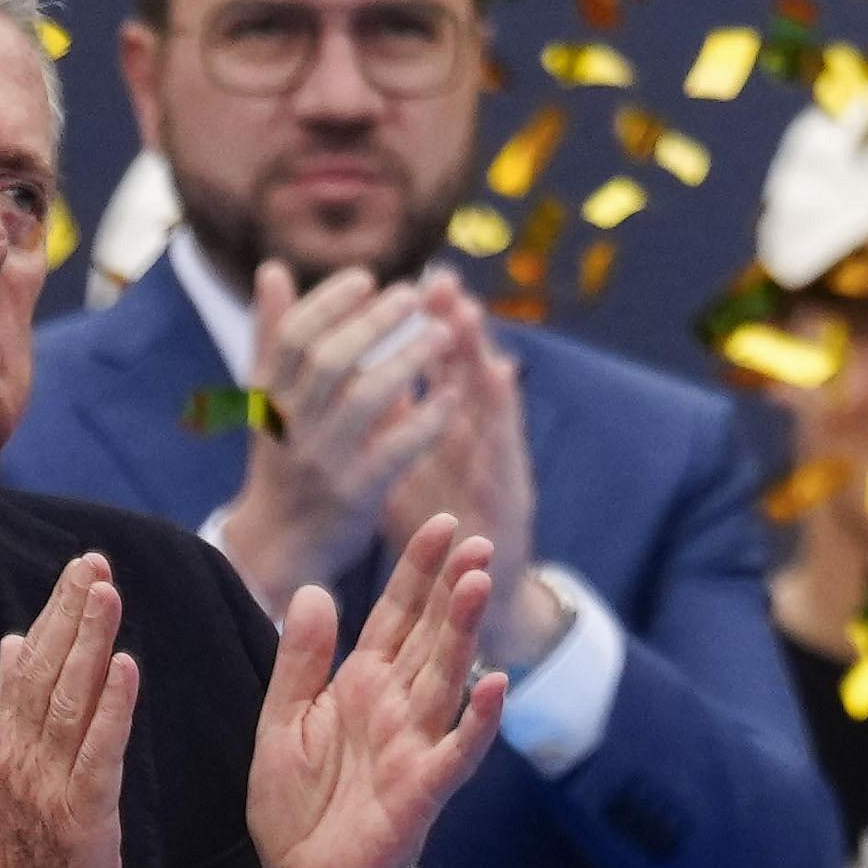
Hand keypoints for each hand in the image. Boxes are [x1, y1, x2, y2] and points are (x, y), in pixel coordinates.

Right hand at [0, 555, 132, 867]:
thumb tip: (19, 640)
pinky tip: (126, 667)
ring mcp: (50, 785)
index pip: (32, 664)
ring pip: (71, 701)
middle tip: (95, 560)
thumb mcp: (15, 772)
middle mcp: (23, 757)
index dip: (57, 613)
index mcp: (8, 743)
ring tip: (108, 592)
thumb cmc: (27, 854)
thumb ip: (20, 706)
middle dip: (72, 613)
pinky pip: (99, 752)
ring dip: (90, 644)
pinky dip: (112, 708)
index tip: (82, 565)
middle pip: (48, 672)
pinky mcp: (82, 814)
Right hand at [217, 263, 454, 605]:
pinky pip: (396, 450)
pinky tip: (454, 393)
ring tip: (444, 331)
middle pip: (330, 361)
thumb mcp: (271, 398)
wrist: (279, 544)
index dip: (329, 302)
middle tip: (416, 292)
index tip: (369, 276)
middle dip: (375, 322)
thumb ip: (274, 333)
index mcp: (269, 399)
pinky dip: (426, 418)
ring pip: (366, 399)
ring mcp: (323, 462)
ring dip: (408, 359)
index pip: (293, 338)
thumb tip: (272, 267)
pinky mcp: (356, 494)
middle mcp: (292, 428)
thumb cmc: (284, 455)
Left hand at [251, 512, 510, 867]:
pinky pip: (458, 751)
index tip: (442, 525)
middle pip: (430, 636)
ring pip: (447, 678)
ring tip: (478, 584)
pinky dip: (479, 721)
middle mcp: (397, 705)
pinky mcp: (424, 790)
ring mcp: (415, 744)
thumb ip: (301, 661)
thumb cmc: (296, 805)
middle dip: (452, 589)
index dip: (418, 572)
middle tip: (476, 542)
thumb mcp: (282, 723)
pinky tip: (497, 685)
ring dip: (465, 633)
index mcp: (362, 684)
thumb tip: (314, 589)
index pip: (395, 615)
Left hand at [377, 284, 565, 676]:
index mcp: (444, 428)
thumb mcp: (402, 465)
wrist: (471, 587)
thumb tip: (359, 369)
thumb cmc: (435, 520)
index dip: (428, 325)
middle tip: (441, 280)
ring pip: (485, 395)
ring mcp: (493, 457)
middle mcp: (473, 435)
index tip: (413, 282)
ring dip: (477, 350)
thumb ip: (390, 418)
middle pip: (464, 370)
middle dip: (453, 323)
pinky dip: (502, 405)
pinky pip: (502, 441)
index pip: (437, 368)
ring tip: (466, 311)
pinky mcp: (509, 485)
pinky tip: (501, 372)